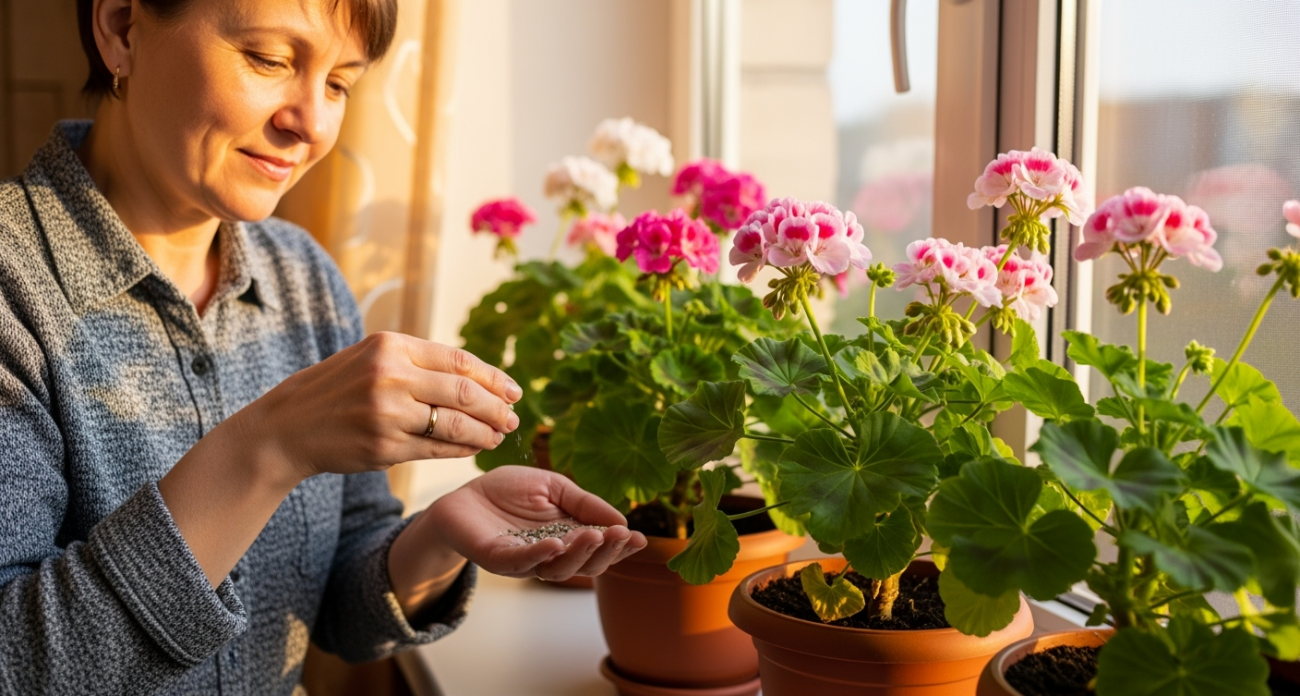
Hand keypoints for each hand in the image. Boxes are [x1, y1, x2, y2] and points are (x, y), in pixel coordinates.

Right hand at [237, 332, 521, 479]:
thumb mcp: (372, 358)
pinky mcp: (383, 446)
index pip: (458, 360)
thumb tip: (479, 378)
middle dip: (496, 408)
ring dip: (484, 433)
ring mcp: (386, 413)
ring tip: (499, 436)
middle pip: (463, 392)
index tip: (514, 391)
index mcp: (391, 345)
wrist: (288, 426)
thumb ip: (418, 363)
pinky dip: (460, 450)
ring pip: (454, 424)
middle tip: (513, 418)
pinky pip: (435, 449)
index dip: (493, 378)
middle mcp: (390, 375)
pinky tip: (473, 449)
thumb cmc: (336, 390)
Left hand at [420, 466, 646, 580]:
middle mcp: (550, 555)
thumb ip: (584, 502)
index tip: (639, 539)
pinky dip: (539, 556)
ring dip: (579, 554)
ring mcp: (524, 560)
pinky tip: (556, 544)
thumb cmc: (509, 491)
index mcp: (568, 537)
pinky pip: (520, 562)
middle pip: (585, 565)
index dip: (620, 546)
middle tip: (621, 536)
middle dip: (606, 552)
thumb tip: (621, 520)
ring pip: (557, 569)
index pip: (600, 548)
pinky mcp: (497, 558)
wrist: (464, 495)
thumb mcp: (554, 487)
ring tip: (595, 534)